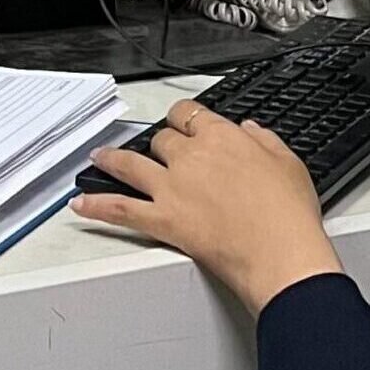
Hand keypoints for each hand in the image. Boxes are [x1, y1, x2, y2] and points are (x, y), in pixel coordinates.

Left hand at [73, 99, 341, 317]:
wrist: (280, 253)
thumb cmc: (288, 215)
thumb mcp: (288, 163)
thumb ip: (264, 141)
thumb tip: (250, 130)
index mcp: (223, 138)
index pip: (191, 115)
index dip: (182, 117)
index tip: (180, 121)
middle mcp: (191, 157)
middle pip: (162, 139)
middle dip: (159, 142)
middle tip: (156, 149)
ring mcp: (172, 188)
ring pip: (131, 164)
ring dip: (112, 159)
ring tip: (100, 157)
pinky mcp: (163, 220)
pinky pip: (120, 209)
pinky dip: (96, 206)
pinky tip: (81, 205)